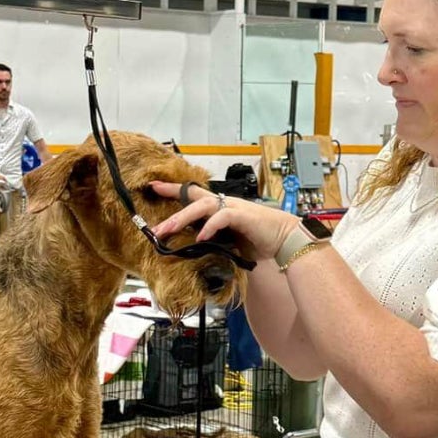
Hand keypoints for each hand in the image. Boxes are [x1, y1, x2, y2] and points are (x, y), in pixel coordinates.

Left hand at [150, 181, 299, 262]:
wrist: (284, 238)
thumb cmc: (259, 239)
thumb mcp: (230, 241)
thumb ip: (214, 241)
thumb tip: (195, 250)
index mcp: (221, 207)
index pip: (193, 196)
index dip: (174, 190)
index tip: (154, 187)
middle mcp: (225, 203)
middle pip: (193, 197)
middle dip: (171, 201)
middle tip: (153, 213)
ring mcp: (234, 207)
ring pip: (203, 206)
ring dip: (183, 217)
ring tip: (168, 229)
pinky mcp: (242, 215)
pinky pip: (222, 217)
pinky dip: (210, 227)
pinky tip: (200, 237)